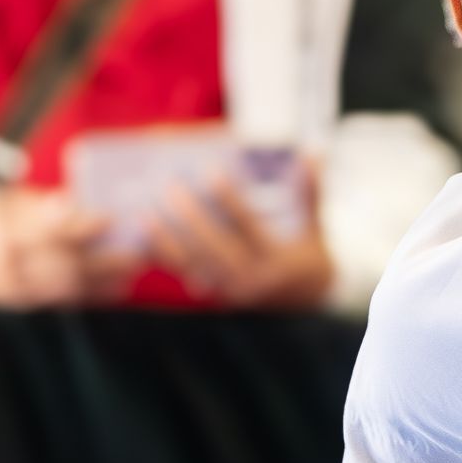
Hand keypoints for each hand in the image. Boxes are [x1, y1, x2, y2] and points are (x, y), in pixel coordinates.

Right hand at [0, 188, 135, 306]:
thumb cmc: (4, 218)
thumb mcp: (15, 202)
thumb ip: (43, 207)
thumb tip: (76, 205)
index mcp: (1, 228)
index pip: (45, 229)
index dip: (79, 225)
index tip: (110, 218)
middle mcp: (6, 263)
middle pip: (62, 265)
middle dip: (103, 260)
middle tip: (138, 251)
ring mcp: (15, 290)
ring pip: (67, 289)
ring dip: (105, 278)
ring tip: (135, 267)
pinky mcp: (26, 307)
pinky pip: (65, 303)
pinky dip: (94, 294)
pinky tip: (119, 285)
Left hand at [144, 179, 334, 309]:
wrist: (309, 307)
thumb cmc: (310, 261)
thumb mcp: (315, 230)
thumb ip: (310, 194)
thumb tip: (313, 155)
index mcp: (278, 263)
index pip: (249, 227)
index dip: (230, 200)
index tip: (211, 173)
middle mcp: (253, 282)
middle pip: (215, 247)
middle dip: (191, 219)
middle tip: (170, 189)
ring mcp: (232, 292)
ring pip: (195, 265)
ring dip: (168, 242)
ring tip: (146, 216)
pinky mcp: (218, 296)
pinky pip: (187, 275)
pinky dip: (166, 258)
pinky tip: (147, 240)